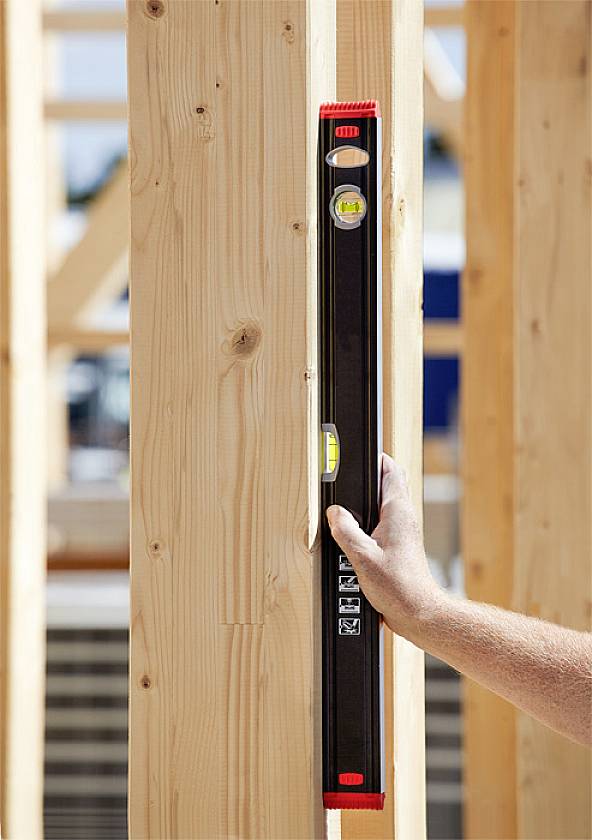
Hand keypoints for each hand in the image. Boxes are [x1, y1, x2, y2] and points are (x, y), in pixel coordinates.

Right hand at [326, 453, 440, 638]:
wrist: (419, 612)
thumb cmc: (399, 588)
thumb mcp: (363, 557)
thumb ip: (346, 531)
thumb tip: (335, 513)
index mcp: (398, 512)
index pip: (391, 471)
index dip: (377, 457)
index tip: (361, 451)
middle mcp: (404, 518)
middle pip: (389, 484)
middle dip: (370, 477)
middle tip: (351, 474)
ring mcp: (404, 531)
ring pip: (384, 504)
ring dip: (368, 501)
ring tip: (348, 502)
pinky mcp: (400, 545)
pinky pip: (382, 523)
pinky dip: (369, 521)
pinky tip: (355, 532)